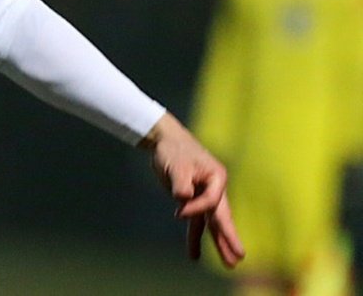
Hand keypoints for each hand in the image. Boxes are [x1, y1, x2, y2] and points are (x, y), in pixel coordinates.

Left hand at [140, 112, 244, 267]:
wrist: (164, 141)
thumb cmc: (173, 150)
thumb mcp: (176, 165)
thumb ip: (181, 183)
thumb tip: (183, 198)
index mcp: (216, 177)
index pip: (211, 201)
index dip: (196, 209)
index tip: (179, 212)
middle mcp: (214, 188)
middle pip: (222, 216)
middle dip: (229, 237)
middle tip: (239, 256)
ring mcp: (204, 195)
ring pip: (212, 223)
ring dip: (218, 242)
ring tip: (230, 264)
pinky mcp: (192, 200)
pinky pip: (196, 222)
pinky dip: (195, 237)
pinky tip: (193, 254)